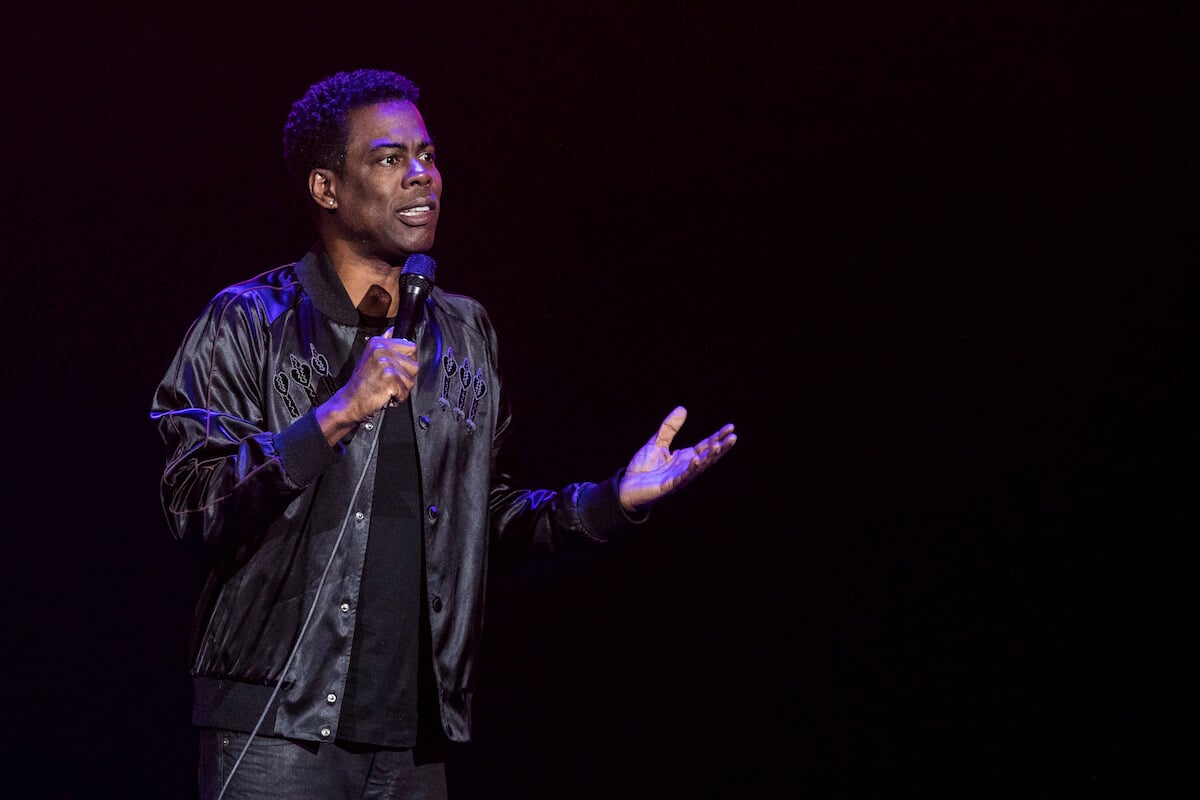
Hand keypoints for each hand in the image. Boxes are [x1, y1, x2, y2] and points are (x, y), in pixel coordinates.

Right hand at [317, 328, 417, 444]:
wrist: (349, 403)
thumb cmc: (361, 384)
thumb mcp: (370, 357)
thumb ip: (385, 344)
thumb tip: (393, 331)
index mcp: (378, 342)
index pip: (411, 347)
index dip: (407, 362)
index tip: (397, 369)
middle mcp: (381, 350)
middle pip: (414, 364)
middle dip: (406, 376)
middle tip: (390, 381)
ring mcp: (385, 364)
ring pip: (411, 378)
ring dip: (402, 388)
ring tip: (387, 388)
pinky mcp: (389, 378)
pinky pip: (406, 390)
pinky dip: (399, 397)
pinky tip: (386, 395)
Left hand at [618, 406, 736, 512]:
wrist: (627, 487)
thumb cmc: (643, 468)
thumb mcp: (656, 443)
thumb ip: (669, 428)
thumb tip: (682, 409)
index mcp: (684, 457)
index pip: (705, 445)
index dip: (717, 436)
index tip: (731, 427)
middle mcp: (685, 467)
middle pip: (707, 456)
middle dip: (721, 447)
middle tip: (733, 437)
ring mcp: (679, 477)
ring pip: (699, 467)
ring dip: (710, 457)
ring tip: (719, 445)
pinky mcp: (670, 486)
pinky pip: (683, 477)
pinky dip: (691, 469)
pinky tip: (697, 459)